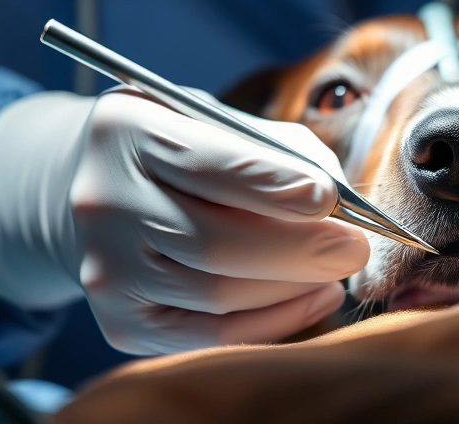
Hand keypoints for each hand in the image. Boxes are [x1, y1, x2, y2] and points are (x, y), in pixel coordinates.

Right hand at [0, 88, 368, 353]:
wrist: (109, 193)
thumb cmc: (189, 152)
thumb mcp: (225, 122)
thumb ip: (282, 150)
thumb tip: (340, 200)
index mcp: (126, 132)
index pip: (206, 164)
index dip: (273, 186)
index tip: (330, 198)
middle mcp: (102, 201)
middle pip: (214, 243)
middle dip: (300, 249)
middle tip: (355, 248)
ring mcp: (105, 268)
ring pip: (219, 295)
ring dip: (295, 286)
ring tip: (336, 269)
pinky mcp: (122, 322)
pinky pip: (213, 336)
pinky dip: (278, 320)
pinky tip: (316, 296)